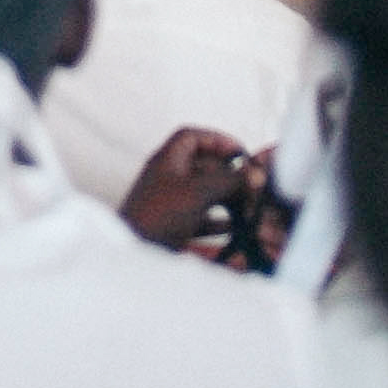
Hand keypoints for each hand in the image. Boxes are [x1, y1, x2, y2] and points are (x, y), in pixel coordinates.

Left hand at [119, 127, 263, 255]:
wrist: (136, 250)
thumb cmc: (158, 215)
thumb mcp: (198, 191)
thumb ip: (226, 179)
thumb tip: (251, 172)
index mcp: (167, 160)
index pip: (192, 137)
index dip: (217, 139)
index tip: (239, 152)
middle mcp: (168, 178)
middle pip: (202, 165)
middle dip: (227, 173)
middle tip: (249, 184)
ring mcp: (170, 202)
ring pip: (203, 192)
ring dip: (225, 197)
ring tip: (246, 205)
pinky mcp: (173, 225)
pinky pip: (200, 218)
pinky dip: (217, 221)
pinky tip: (233, 227)